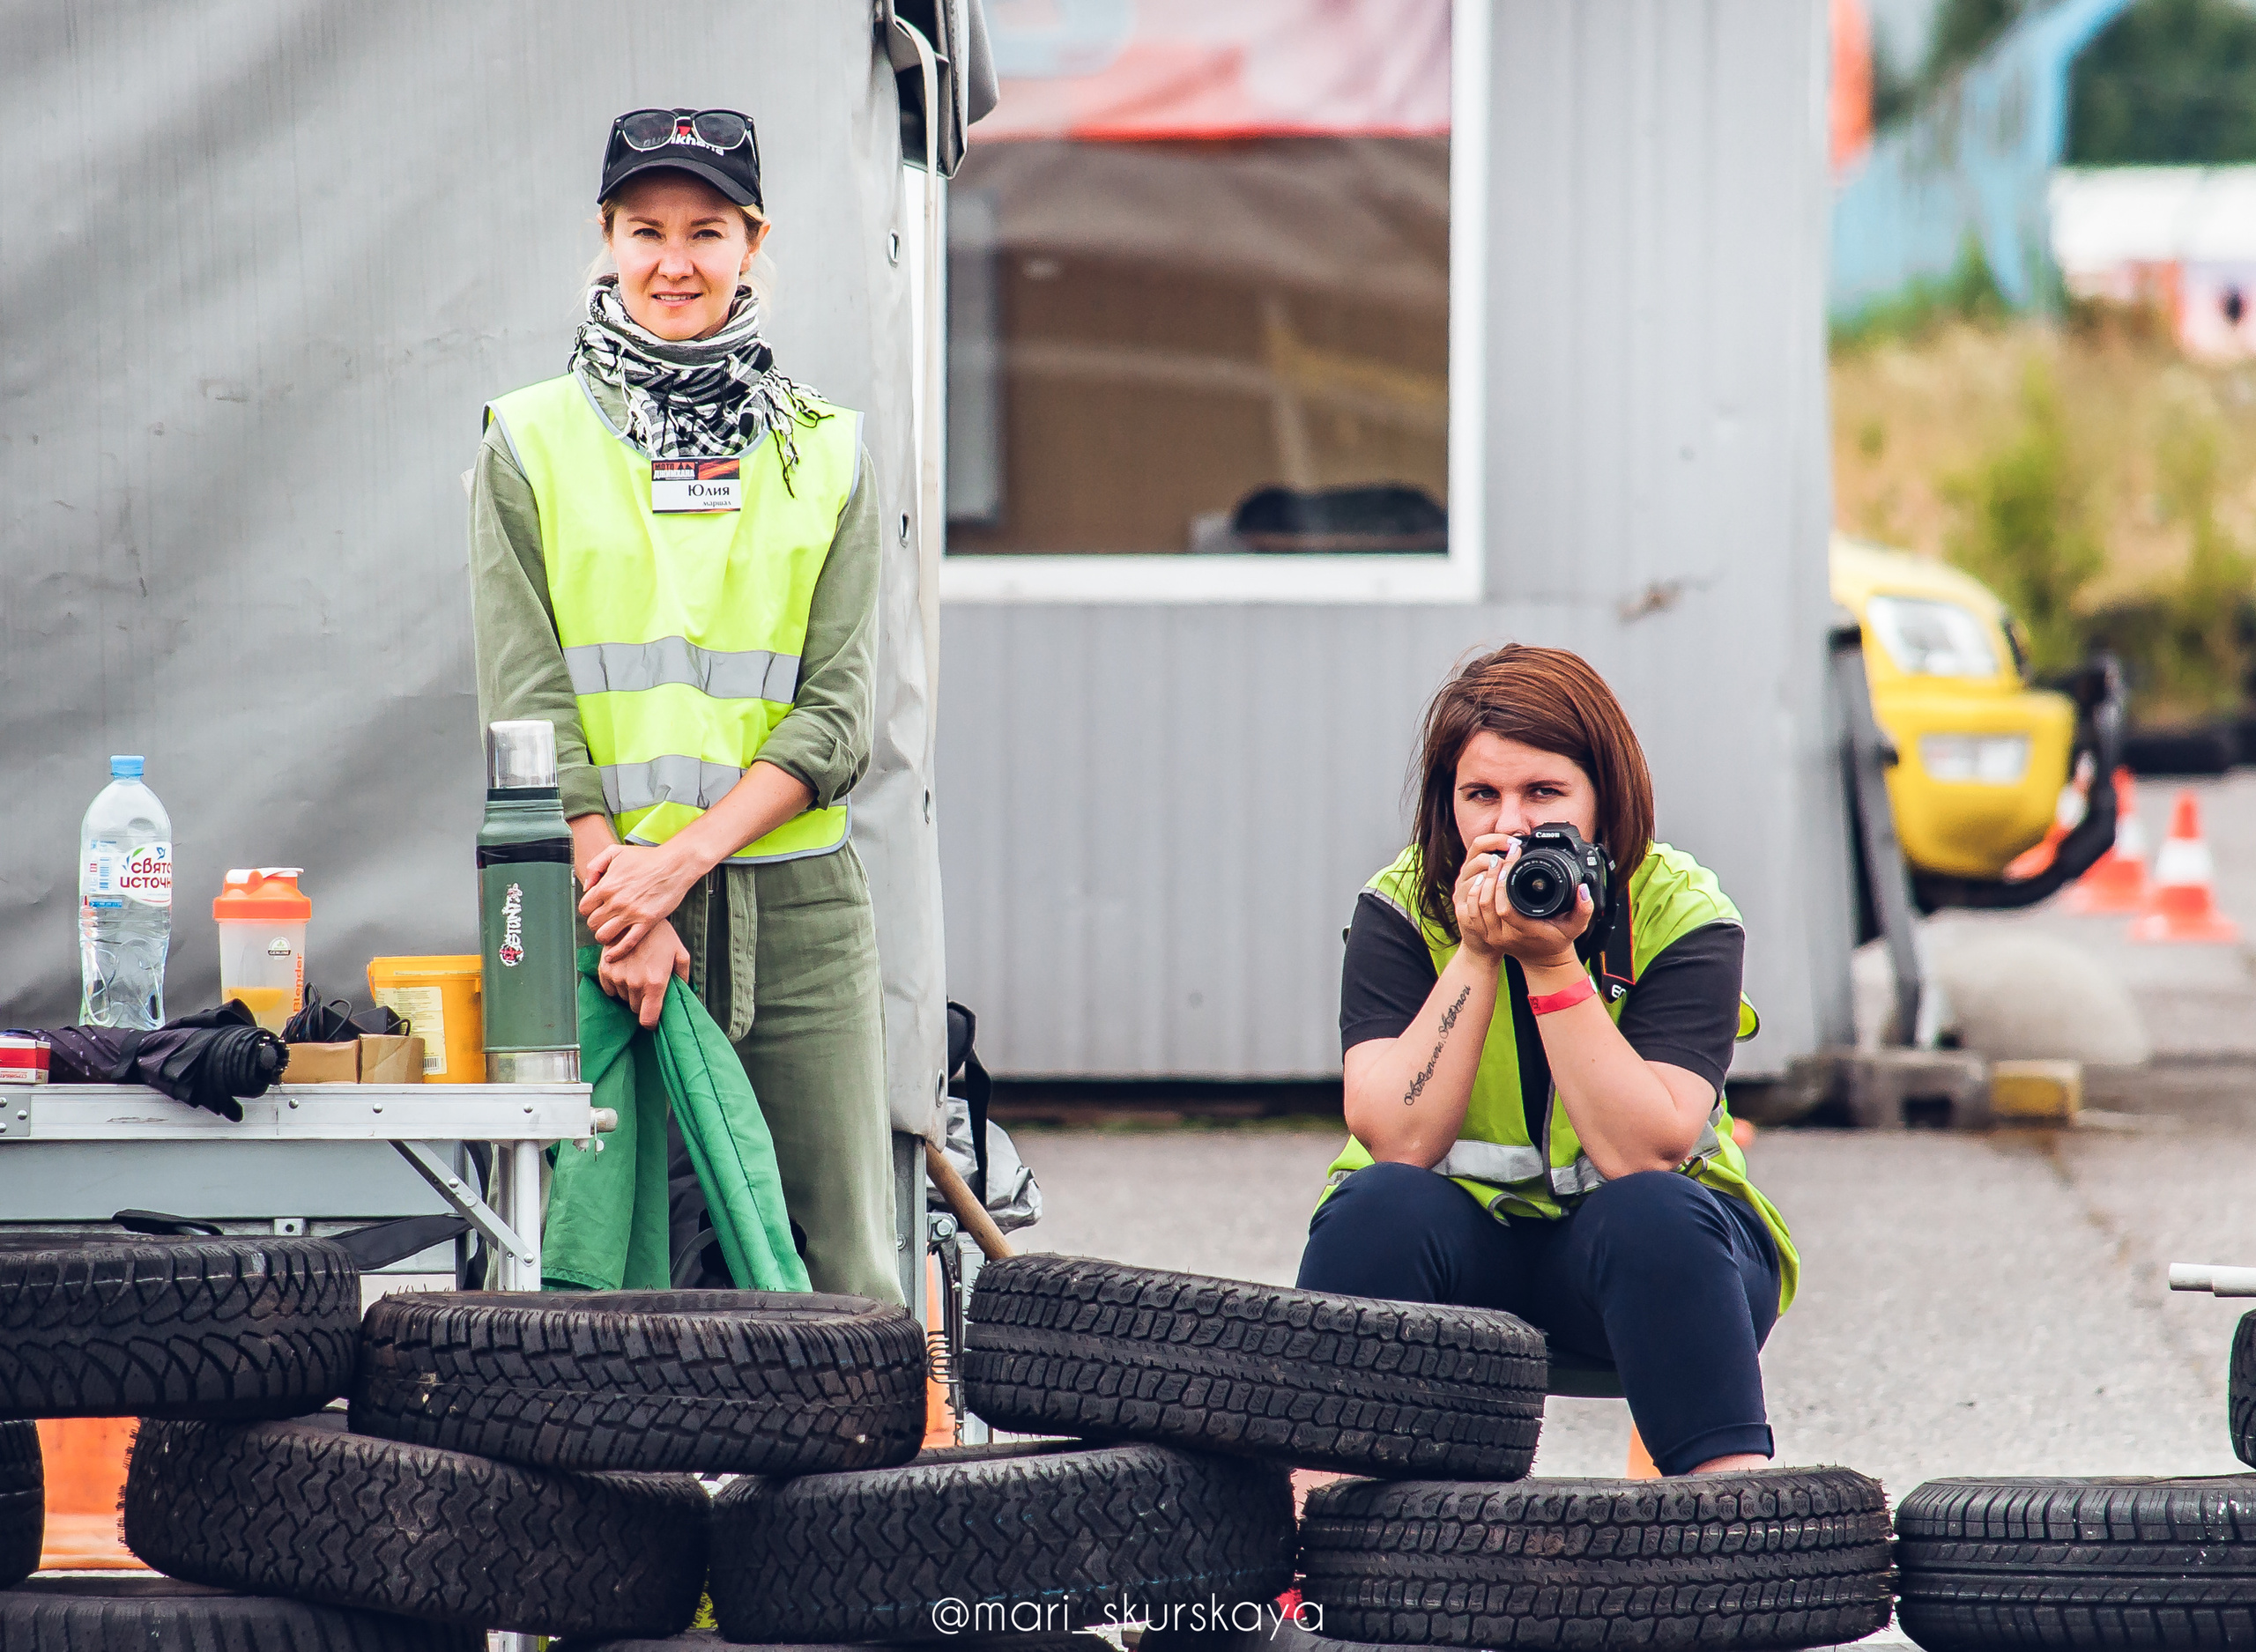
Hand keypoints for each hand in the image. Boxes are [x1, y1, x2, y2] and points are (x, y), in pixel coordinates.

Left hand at [579, 842, 702, 955]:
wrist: (675, 864)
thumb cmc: (649, 858)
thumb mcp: (615, 852)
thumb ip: (595, 866)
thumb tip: (587, 886)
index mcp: (606, 885)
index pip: (584, 908)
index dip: (589, 910)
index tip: (596, 910)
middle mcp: (616, 901)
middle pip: (592, 923)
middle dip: (596, 923)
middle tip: (604, 921)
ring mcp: (632, 913)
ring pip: (604, 936)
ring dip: (604, 937)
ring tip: (610, 933)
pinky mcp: (647, 921)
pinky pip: (627, 943)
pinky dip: (617, 952)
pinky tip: (613, 955)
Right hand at [596, 918, 689, 1028]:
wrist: (635, 915)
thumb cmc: (660, 934)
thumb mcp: (680, 953)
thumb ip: (683, 976)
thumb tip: (683, 991)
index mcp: (655, 983)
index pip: (648, 1019)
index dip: (651, 1022)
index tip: (652, 1020)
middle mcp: (634, 983)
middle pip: (635, 1008)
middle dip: (642, 1001)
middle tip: (648, 985)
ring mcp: (618, 977)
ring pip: (623, 998)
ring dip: (630, 991)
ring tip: (638, 972)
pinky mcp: (605, 970)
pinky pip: (610, 989)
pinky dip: (616, 984)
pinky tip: (626, 970)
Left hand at [1454, 833, 1593, 968]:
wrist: (1543, 960)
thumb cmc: (1559, 940)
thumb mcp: (1576, 926)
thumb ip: (1584, 908)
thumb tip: (1582, 889)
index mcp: (1525, 932)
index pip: (1505, 907)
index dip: (1504, 882)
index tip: (1512, 860)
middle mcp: (1504, 936)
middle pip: (1487, 903)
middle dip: (1492, 876)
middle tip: (1499, 857)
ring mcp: (1492, 936)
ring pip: (1476, 906)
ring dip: (1481, 883)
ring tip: (1491, 864)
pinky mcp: (1484, 933)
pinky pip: (1471, 912)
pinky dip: (1474, 893)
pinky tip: (1481, 878)